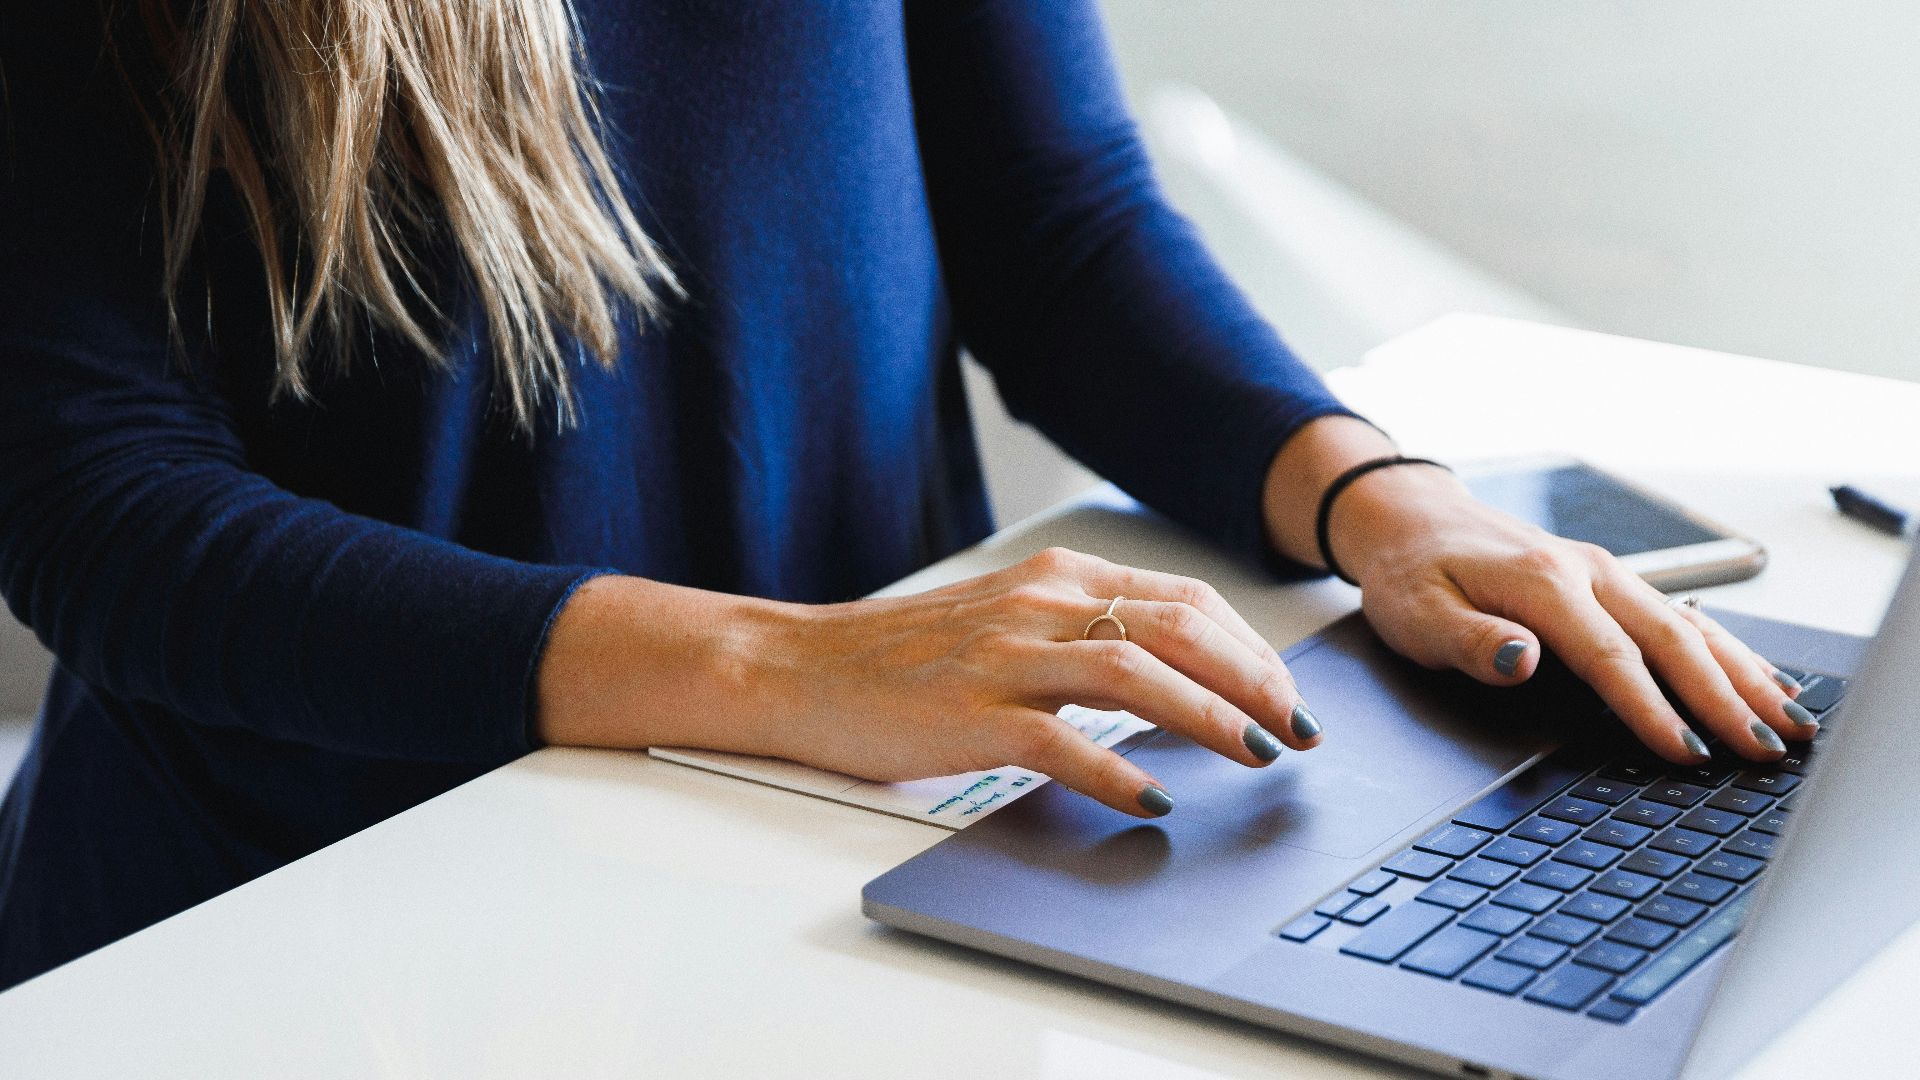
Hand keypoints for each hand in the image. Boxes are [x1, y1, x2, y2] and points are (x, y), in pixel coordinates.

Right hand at [733, 547, 1322, 817]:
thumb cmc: (902, 655)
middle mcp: (1040, 606)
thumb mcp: (1005, 619)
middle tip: (1299, 729)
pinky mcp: (970, 714)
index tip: (1288, 693)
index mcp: (1055, 578)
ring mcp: (1004, 658)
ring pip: (1137, 673)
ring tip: (1256, 755)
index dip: (1250, 646)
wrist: (798, 666)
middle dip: (1255, 680)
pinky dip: (1118, 772)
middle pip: (1178, 628)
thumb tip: (1174, 677)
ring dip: (1211, 717)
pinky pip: (1062, 742)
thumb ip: (1082, 634)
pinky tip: (1154, 800)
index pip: (1183, 598)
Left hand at [1321, 460, 1812, 763]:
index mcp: (1542, 583)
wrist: (1412, 518)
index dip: (1651, 708)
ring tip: (1790, 723)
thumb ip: (1472, 641)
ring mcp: (1607, 574)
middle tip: (1766, 750)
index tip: (1687, 751)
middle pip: (1672, 641)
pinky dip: (1729, 650)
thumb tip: (1524, 659)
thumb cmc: (1412, 573)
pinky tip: (1762, 680)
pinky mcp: (1612, 582)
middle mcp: (1587, 573)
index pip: (1610, 656)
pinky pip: (1683, 617)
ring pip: (1691, 627)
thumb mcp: (1418, 614)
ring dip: (1744, 675)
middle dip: (1725, 698)